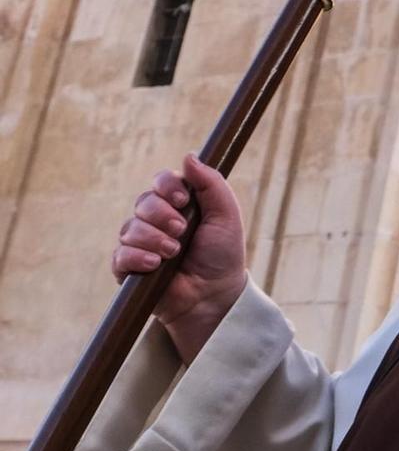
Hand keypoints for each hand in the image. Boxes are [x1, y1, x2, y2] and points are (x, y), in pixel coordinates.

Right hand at [113, 154, 247, 360]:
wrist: (215, 294)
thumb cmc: (222, 255)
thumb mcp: (226, 216)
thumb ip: (211, 185)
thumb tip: (189, 156)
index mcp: (178, 205)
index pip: (161, 181)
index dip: (168, 187)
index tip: (184, 200)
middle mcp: (156, 220)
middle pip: (144, 202)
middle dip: (163, 216)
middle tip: (182, 232)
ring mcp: (140, 243)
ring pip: (130, 227)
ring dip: (155, 239)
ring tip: (174, 253)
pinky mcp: (128, 267)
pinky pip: (120, 254)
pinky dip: (138, 257)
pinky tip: (156, 265)